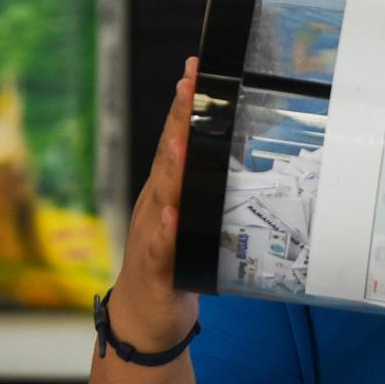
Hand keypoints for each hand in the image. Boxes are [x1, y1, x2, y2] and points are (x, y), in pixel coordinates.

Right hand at [107, 58, 199, 352]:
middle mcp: (156, 203)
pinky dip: (165, 229)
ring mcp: (152, 233)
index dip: (186, 103)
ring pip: (162, 194)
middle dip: (178, 119)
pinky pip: (161, 247)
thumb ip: (209, 184)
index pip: (177, 138)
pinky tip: (170, 214)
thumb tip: (238, 144)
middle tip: (190, 82)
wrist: (145, 317)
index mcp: (168, 189)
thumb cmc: (175, 261)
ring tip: (182, 138)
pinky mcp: (156, 268)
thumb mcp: (197, 217)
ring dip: (172, 166)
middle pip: (168, 154)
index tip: (197, 67)